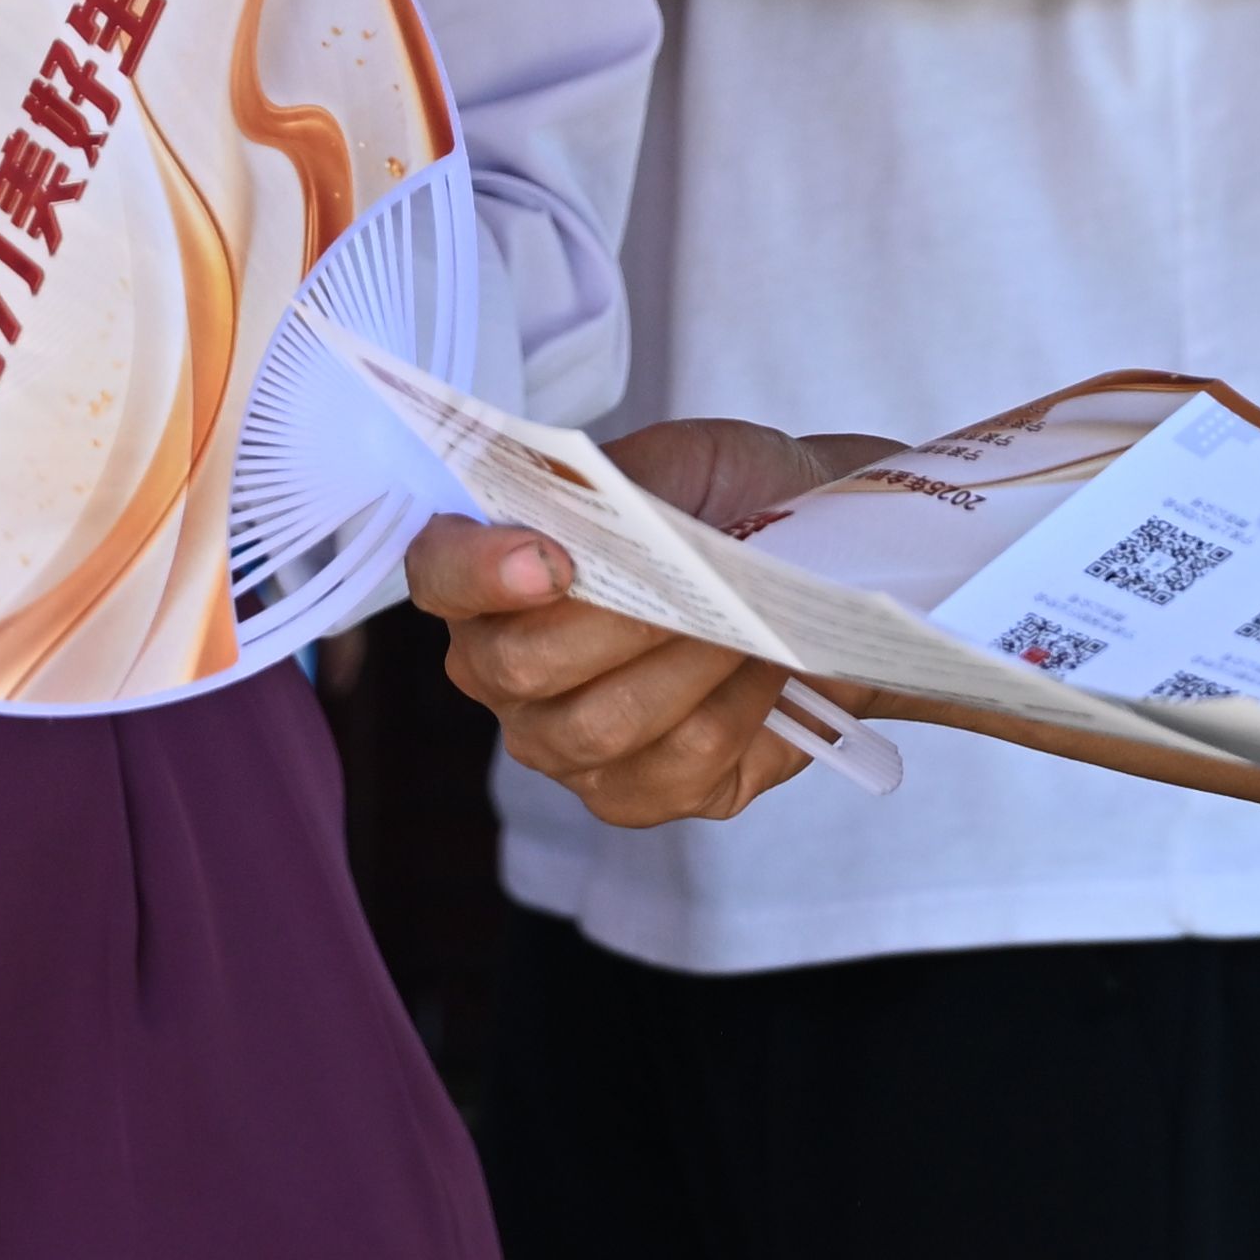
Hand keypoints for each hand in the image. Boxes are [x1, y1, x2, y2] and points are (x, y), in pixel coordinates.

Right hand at [402, 420, 846, 828]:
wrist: (819, 554)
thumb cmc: (731, 502)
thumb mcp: (678, 464)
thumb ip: (624, 488)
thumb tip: (609, 524)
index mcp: (491, 574)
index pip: (441, 574)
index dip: (479, 571)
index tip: (553, 558)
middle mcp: (506, 671)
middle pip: (520, 667)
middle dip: (617, 625)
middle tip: (698, 584)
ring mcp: (564, 745)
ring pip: (601, 726)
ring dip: (687, 666)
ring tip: (748, 621)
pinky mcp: (639, 796)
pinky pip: (678, 765)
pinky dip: (735, 708)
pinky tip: (767, 665)